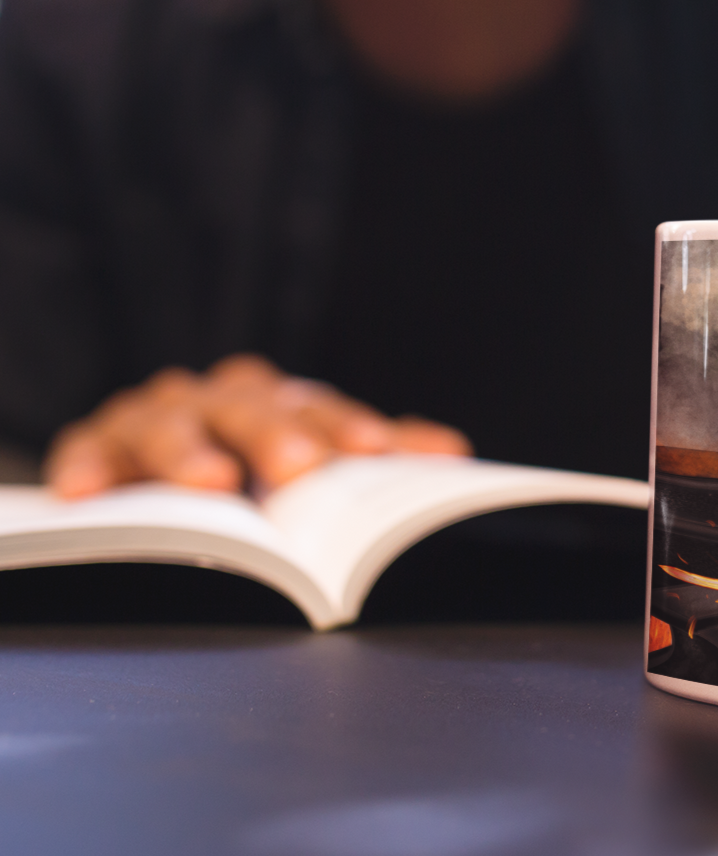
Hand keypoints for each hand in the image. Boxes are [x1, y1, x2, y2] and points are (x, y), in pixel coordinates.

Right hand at [44, 353, 471, 498]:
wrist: (146, 464)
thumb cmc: (247, 462)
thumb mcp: (310, 458)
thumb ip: (380, 456)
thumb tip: (456, 455)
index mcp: (279, 401)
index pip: (319, 409)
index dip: (349, 427)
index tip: (375, 452)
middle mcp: (221, 399)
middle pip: (250, 408)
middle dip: (277, 436)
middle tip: (300, 468)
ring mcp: (158, 416)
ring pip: (171, 422)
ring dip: (189, 451)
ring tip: (210, 483)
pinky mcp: (96, 444)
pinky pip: (88, 451)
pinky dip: (89, 467)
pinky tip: (92, 490)